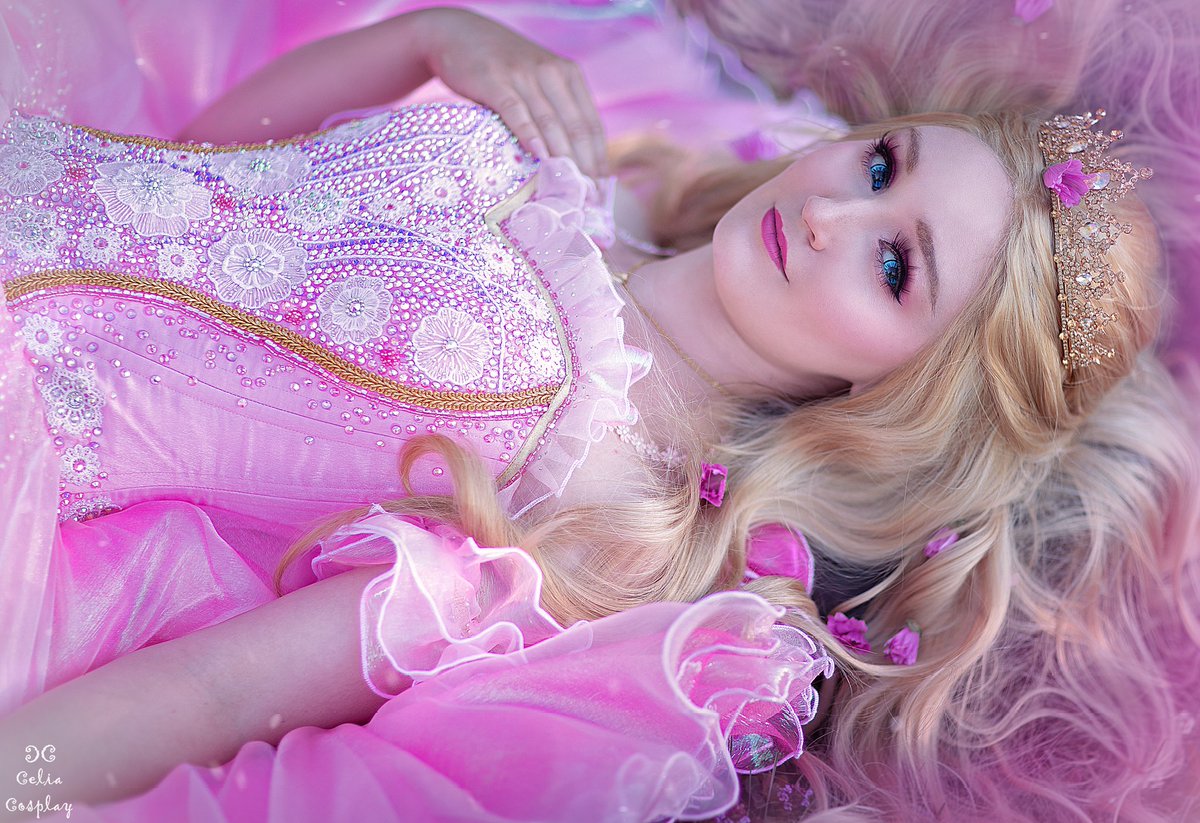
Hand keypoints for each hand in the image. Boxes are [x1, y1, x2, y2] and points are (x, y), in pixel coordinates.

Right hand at [410, 8, 607, 176]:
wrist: (457, 33)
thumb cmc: (501, 66)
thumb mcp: (537, 78)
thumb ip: (556, 108)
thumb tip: (573, 158)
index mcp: (569, 75)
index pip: (592, 124)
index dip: (598, 159)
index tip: (599, 189)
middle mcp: (551, 73)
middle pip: (575, 128)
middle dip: (584, 166)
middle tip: (586, 197)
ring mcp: (524, 76)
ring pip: (551, 123)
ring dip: (562, 158)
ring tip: (568, 187)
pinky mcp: (496, 81)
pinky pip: (518, 113)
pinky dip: (530, 136)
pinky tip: (539, 156)